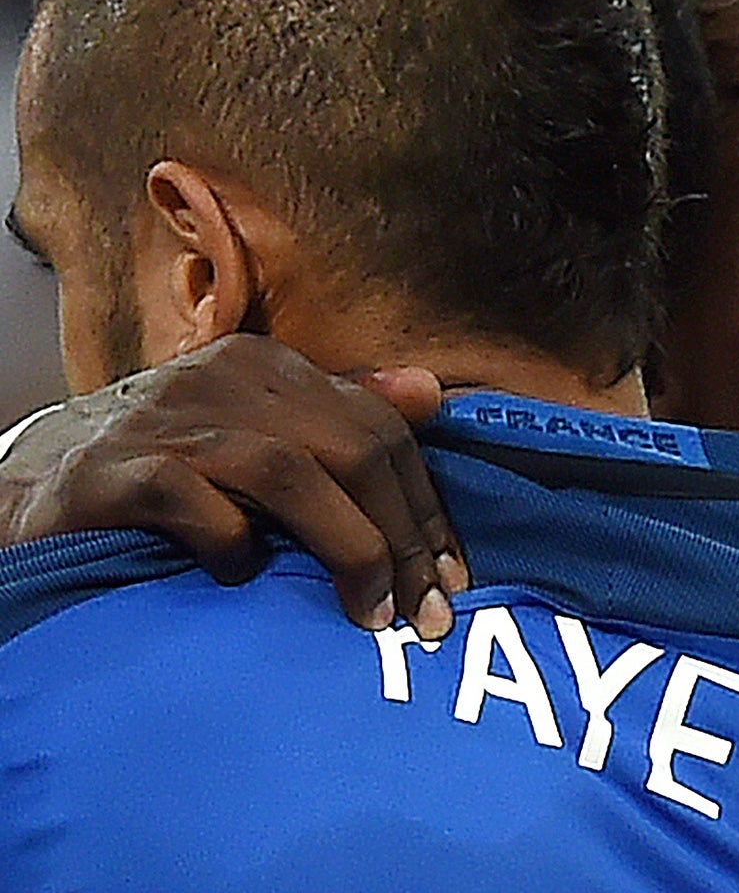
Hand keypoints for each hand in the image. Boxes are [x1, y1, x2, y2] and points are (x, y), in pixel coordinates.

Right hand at [0, 335, 462, 637]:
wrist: (28, 485)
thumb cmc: (161, 468)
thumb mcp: (256, 432)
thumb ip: (341, 414)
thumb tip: (431, 394)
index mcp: (269, 368)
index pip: (379, 428)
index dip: (426, 506)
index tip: (452, 577)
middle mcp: (225, 380)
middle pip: (350, 448)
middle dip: (402, 537)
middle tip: (425, 614)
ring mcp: (170, 422)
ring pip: (290, 473)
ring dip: (346, 548)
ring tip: (369, 614)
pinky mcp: (118, 471)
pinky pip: (197, 504)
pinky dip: (234, 545)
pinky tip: (244, 579)